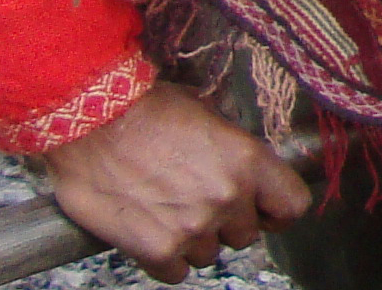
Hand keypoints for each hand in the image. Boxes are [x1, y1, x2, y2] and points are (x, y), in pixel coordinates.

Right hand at [37, 83, 309, 283]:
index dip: (277, 211)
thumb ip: (232, 152)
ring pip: (209, 255)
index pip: (292, 205)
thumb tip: (243, 172)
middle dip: (226, 223)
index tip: (263, 211)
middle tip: (196, 203)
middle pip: (246, 234)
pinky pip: (176, 272)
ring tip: (166, 211)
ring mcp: (193, 228)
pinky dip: (164, 259)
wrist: (90, 122)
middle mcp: (228, 197)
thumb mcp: (206, 114)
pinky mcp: (157, 250)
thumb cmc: (144, 109)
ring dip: (192, 240)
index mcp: (248, 160)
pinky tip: (149, 232)